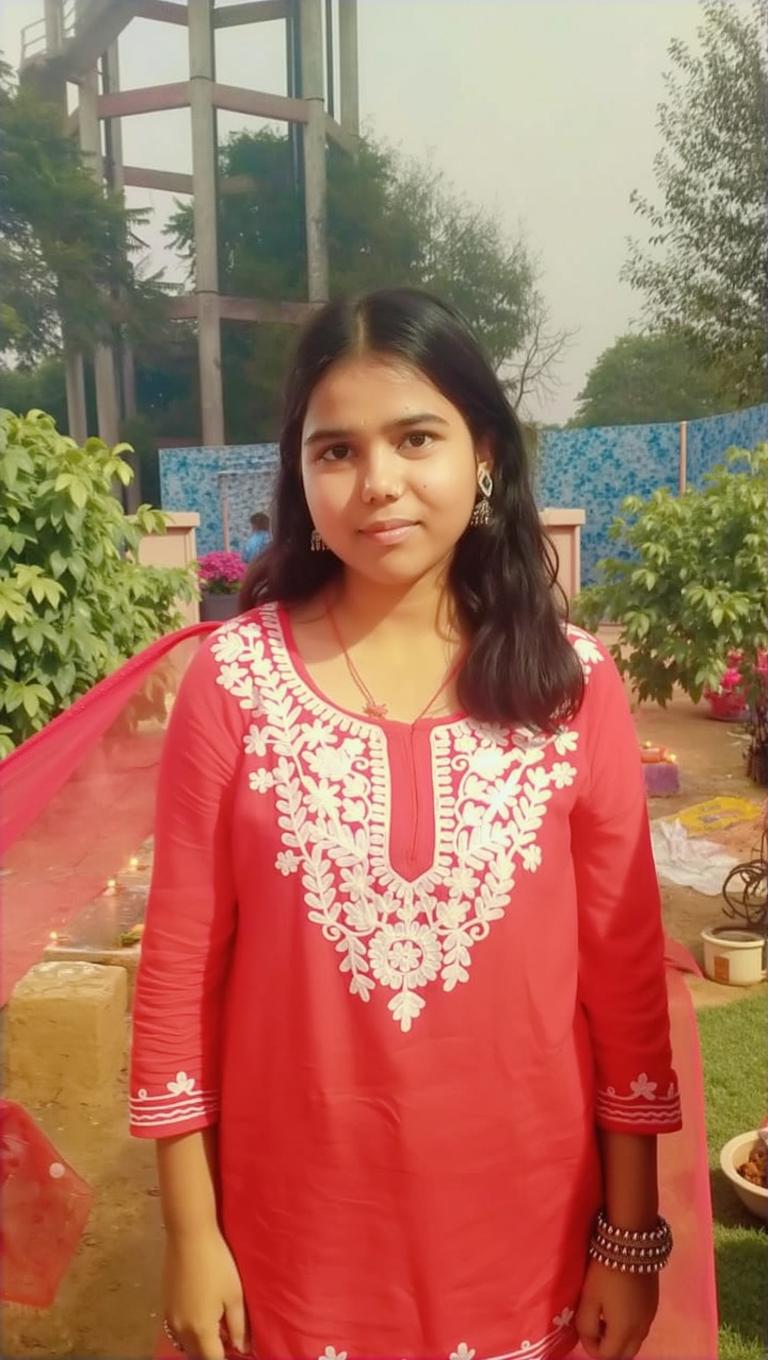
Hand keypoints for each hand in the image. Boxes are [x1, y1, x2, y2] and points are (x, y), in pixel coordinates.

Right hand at [164, 1226, 249, 1358]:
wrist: (188, 1237)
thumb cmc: (216, 1264)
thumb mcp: (234, 1295)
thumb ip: (238, 1326)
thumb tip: (241, 1348)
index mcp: (200, 1330)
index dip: (226, 1357)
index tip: (236, 1350)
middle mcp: (181, 1330)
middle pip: (197, 1355)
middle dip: (212, 1353)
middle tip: (228, 1341)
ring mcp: (170, 1319)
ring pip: (185, 1345)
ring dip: (199, 1345)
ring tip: (216, 1332)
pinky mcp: (165, 1306)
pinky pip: (176, 1332)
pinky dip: (189, 1333)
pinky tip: (202, 1318)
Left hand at [575, 1259, 658, 1359]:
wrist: (632, 1244)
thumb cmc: (606, 1272)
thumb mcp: (589, 1298)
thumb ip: (586, 1325)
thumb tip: (589, 1340)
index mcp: (624, 1332)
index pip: (607, 1356)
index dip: (591, 1347)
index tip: (583, 1329)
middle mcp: (641, 1331)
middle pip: (624, 1354)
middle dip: (608, 1349)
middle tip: (595, 1329)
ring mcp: (650, 1318)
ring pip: (634, 1342)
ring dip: (619, 1338)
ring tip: (604, 1316)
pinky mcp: (654, 1305)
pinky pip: (641, 1328)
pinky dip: (629, 1327)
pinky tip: (618, 1307)